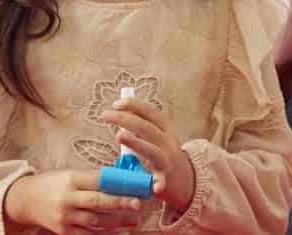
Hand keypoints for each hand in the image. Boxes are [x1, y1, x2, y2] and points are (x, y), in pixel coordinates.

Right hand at [3, 170, 141, 233]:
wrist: (25, 200)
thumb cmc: (52, 183)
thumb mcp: (69, 174)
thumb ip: (91, 178)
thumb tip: (120, 178)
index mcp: (71, 179)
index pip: (98, 180)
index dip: (117, 183)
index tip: (134, 185)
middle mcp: (68, 198)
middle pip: (98, 201)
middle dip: (120, 203)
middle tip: (137, 204)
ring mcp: (65, 217)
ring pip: (95, 221)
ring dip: (117, 222)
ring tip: (133, 220)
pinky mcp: (63, 231)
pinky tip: (117, 233)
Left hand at [103, 97, 195, 212]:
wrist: (186, 181)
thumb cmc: (163, 155)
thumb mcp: (156, 138)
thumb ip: (140, 128)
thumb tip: (119, 113)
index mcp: (163, 130)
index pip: (151, 112)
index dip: (134, 105)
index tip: (116, 103)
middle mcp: (166, 142)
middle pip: (147, 127)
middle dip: (125, 119)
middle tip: (105, 115)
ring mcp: (167, 161)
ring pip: (153, 150)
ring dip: (136, 142)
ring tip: (119, 136)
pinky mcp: (166, 180)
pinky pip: (162, 181)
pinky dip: (159, 184)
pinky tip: (154, 188)